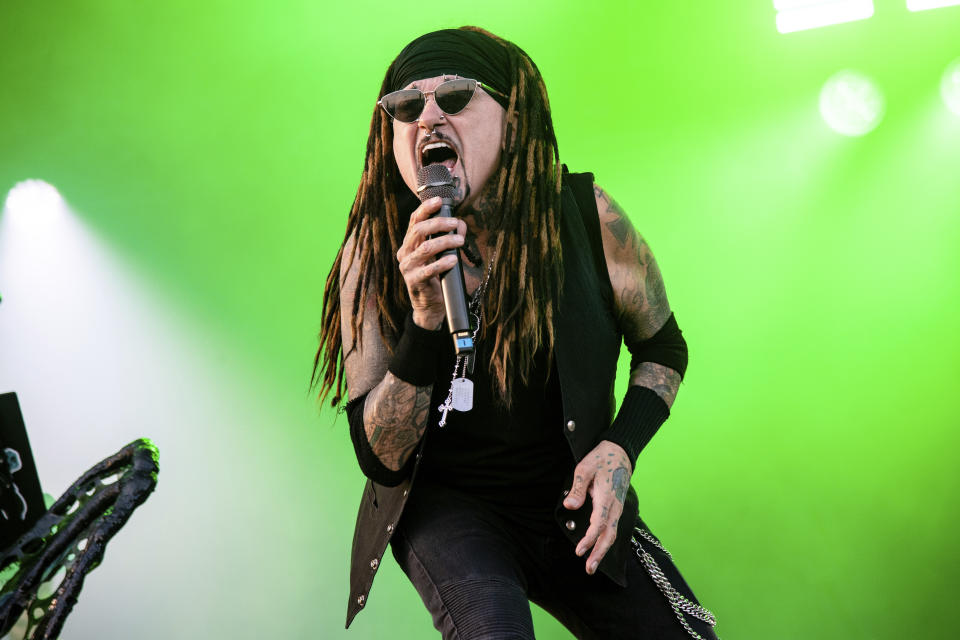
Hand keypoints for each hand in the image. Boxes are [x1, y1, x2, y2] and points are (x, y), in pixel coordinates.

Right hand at [396, 197, 466, 328]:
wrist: (430, 307)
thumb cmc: (438, 278)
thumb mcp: (444, 255)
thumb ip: (451, 238)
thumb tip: (461, 223)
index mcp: (410, 244)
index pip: (414, 221)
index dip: (425, 208)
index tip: (439, 200)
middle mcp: (405, 253)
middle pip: (418, 231)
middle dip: (438, 223)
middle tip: (455, 223)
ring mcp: (408, 268)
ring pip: (425, 248)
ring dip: (444, 242)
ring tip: (460, 241)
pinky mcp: (414, 282)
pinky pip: (428, 270)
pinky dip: (442, 263)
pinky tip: (453, 260)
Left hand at [563, 440, 631, 574]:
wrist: (620, 452)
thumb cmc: (601, 458)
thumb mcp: (584, 468)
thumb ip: (578, 488)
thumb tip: (570, 506)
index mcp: (607, 497)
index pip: (599, 524)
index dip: (589, 539)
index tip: (579, 551)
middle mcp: (615, 506)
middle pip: (609, 535)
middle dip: (599, 553)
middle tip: (589, 569)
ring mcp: (618, 508)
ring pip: (612, 534)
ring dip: (602, 550)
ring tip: (592, 565)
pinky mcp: (617, 508)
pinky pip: (613, 528)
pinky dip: (606, 542)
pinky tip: (598, 550)